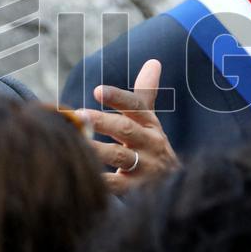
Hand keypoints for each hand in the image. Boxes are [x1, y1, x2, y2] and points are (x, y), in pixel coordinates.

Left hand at [77, 59, 179, 194]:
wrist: (175, 186)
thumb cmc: (152, 147)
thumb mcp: (150, 120)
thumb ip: (146, 93)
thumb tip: (154, 61)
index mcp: (150, 124)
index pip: (136, 106)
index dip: (118, 98)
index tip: (98, 91)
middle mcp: (150, 144)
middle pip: (126, 130)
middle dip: (102, 122)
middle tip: (78, 116)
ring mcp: (144, 168)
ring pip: (119, 157)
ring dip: (97, 150)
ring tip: (75, 143)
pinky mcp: (136, 190)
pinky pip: (116, 186)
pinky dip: (100, 182)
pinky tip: (83, 176)